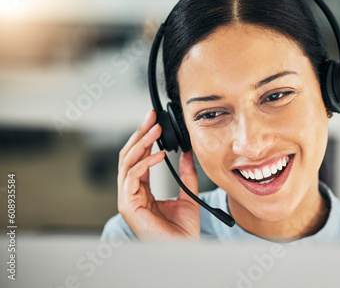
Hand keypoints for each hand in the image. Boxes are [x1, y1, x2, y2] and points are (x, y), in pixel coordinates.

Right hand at [117, 110, 199, 239]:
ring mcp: (127, 198)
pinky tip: (159, 153)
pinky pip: (132, 176)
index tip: (156, 121)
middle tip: (151, 117)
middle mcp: (132, 192)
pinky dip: (145, 162)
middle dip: (140, 133)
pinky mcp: (128, 205)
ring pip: (127, 162)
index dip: (146, 138)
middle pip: (129, 155)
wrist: (183, 248)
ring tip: (155, 129)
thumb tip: (186, 154)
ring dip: (142, 142)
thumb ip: (185, 174)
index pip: (139, 158)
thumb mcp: (187, 195)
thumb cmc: (182, 230)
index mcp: (142, 189)